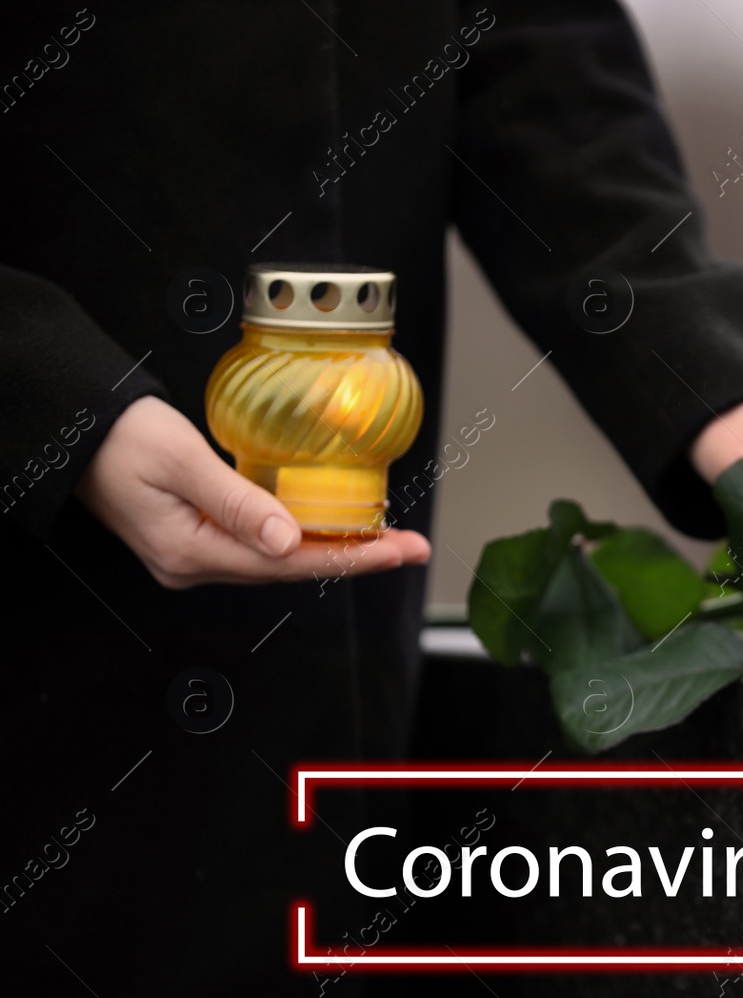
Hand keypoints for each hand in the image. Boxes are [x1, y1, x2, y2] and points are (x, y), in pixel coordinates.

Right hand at [76, 396, 429, 588]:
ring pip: (279, 559)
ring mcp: (195, 555)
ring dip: (334, 549)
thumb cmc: (121, 436)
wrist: (75, 429)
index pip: (290, 565)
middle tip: (412, 547)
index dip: (352, 558)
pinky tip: (334, 528)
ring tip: (387, 540)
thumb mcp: (182, 461)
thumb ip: (237, 502)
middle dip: (355, 557)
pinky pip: (262, 544)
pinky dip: (303, 536)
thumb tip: (290, 543)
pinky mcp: (196, 536)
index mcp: (191, 553)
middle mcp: (194, 564)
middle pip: (292, 568)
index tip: (401, 551)